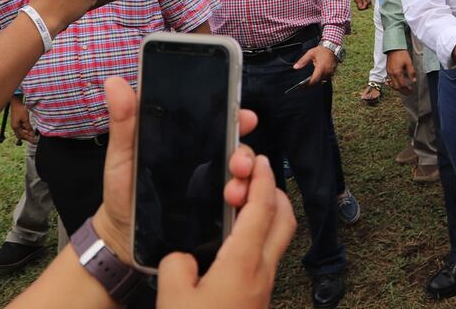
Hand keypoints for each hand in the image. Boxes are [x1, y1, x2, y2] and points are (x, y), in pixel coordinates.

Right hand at [10, 96, 34, 143]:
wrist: (16, 103)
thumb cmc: (20, 110)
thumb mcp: (25, 118)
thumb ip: (28, 126)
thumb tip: (31, 133)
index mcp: (15, 127)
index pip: (22, 135)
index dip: (29, 138)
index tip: (34, 141)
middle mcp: (14, 127)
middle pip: (20, 135)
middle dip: (27, 138)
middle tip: (33, 140)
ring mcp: (15, 124)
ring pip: (21, 132)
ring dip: (26, 134)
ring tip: (32, 135)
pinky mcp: (16, 121)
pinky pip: (21, 128)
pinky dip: (25, 129)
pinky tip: (29, 129)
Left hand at [91, 77, 260, 263]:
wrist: (122, 234)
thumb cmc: (123, 189)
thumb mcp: (122, 154)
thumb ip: (124, 121)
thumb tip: (115, 82)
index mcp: (186, 139)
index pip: (218, 121)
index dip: (236, 114)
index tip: (246, 117)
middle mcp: (206, 158)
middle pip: (236, 147)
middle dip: (244, 152)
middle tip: (238, 162)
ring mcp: (212, 184)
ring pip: (242, 175)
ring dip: (245, 179)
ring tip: (233, 191)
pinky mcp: (215, 210)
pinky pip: (238, 202)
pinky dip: (243, 202)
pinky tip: (236, 206)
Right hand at [156, 155, 295, 306]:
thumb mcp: (172, 298)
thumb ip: (176, 264)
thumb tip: (184, 257)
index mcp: (243, 263)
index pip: (262, 208)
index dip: (262, 178)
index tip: (258, 160)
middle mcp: (262, 271)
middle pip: (283, 219)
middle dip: (272, 191)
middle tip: (250, 180)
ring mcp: (263, 285)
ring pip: (277, 238)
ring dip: (266, 214)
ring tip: (238, 206)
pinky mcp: (257, 297)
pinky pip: (265, 256)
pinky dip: (256, 237)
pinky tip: (231, 241)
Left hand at [293, 46, 337, 85]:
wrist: (332, 48)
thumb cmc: (321, 51)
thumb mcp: (310, 53)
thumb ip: (303, 61)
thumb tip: (295, 67)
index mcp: (321, 67)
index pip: (314, 80)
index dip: (308, 84)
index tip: (302, 86)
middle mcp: (327, 72)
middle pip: (318, 82)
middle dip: (311, 84)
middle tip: (303, 85)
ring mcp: (331, 72)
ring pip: (322, 80)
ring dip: (316, 81)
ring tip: (309, 81)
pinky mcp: (332, 72)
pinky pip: (326, 78)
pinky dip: (321, 78)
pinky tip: (316, 76)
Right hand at [385, 49, 415, 93]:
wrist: (393, 48)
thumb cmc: (401, 54)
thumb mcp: (409, 62)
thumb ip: (411, 72)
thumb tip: (414, 81)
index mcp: (397, 72)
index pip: (402, 85)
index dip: (407, 89)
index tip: (412, 90)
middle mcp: (391, 74)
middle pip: (396, 87)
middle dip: (403, 91)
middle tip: (409, 93)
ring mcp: (388, 72)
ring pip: (393, 85)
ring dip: (399, 88)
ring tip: (405, 89)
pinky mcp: (388, 70)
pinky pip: (391, 80)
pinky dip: (395, 84)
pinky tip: (400, 83)